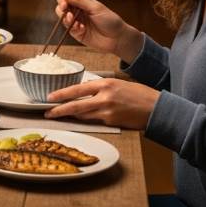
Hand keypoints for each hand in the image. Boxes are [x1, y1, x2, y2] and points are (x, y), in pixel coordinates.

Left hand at [44, 78, 158, 129]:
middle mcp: (105, 97)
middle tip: (48, 113)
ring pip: (83, 115)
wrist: (157, 108)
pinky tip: (81, 119)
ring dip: (71, 116)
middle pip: (76, 106)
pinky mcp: (112, 122)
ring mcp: (108, 111)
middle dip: (59, 110)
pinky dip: (87, 120)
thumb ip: (101, 88)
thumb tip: (85, 92)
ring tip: (60, 116)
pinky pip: (95, 121)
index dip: (62, 94)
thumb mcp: (118, 84)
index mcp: (106, 84)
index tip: (50, 97)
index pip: (78, 89)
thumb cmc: (139, 94)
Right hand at [55, 0, 142, 62]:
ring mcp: (77, 23)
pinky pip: (69, 30)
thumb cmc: (110, 20)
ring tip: (76, 23)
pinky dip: (74, 28)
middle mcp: (79, 12)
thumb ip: (78, 0)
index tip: (64, 4)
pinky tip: (82, 29)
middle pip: (62, 8)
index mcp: (83, 2)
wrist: (117, 38)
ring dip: (67, 20)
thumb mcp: (95, 7)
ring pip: (63, 19)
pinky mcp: (77, 33)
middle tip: (69, 14)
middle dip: (62, 10)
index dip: (63, 0)